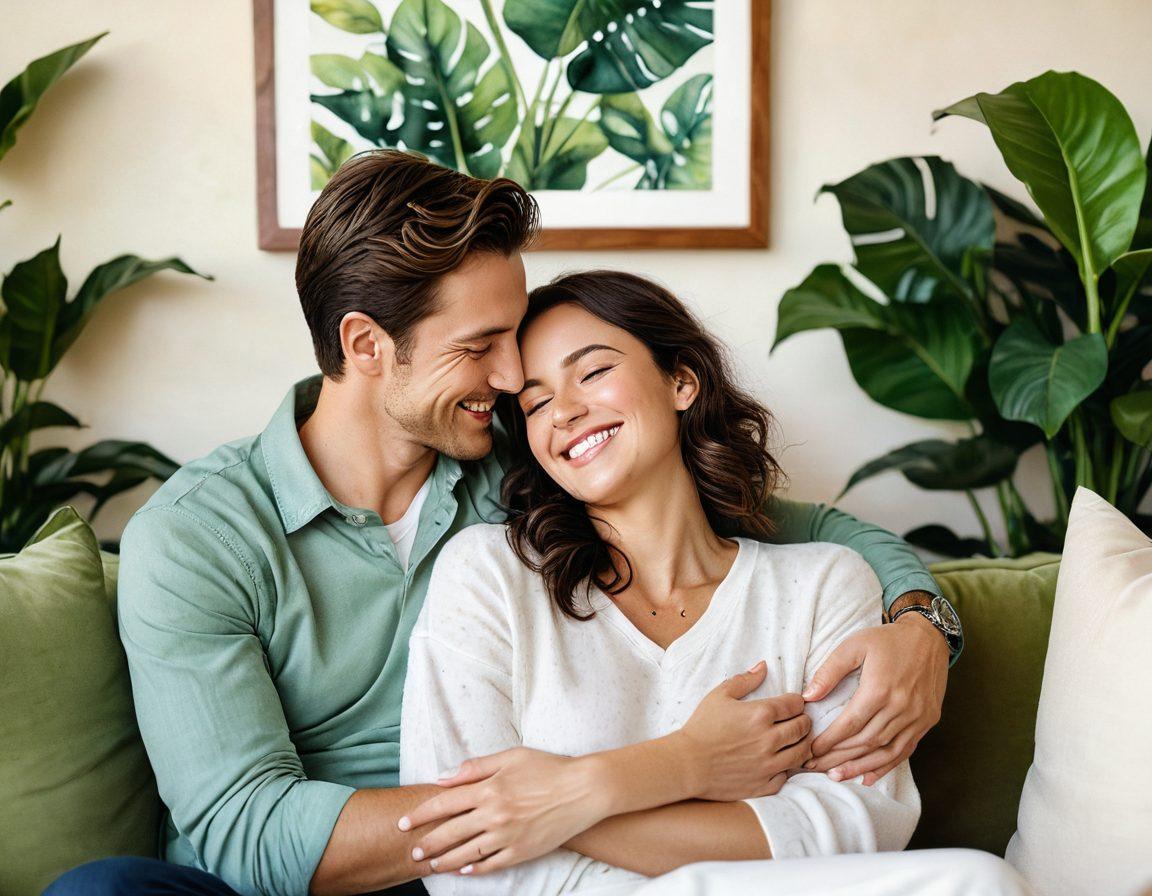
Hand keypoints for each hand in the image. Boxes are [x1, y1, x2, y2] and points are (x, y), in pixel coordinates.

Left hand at [398, 748, 604, 876]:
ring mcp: (508, 836)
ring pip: (467, 853)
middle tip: (412, 850)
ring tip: (431, 864)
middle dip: (427, 843)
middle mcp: (495, 814)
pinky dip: (475, 869)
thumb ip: (475, 767)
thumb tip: (444, 777)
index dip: (421, 814)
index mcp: (489, 788)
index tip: (404, 822)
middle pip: (450, 832)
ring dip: (445, 860)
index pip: (444, 803)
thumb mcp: (511, 757)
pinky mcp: (522, 851)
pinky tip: (464, 871)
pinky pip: (492, 864)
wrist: (584, 789)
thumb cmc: (548, 767)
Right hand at [672, 660, 812, 800]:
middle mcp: (769, 739)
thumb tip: (763, 666)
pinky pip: (787, 776)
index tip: (793, 704)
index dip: (797, 702)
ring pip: (802, 753)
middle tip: (799, 720)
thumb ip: (744, 680)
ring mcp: (768, 764)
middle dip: (804, 721)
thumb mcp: (719, 696)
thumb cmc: (701, 727)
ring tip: (795, 740)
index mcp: (760, 714)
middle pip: (803, 727)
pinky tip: (779, 761)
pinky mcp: (764, 785)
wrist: (688, 763)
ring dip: (802, 744)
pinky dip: (787, 768)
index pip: (795, 704)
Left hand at [802, 611, 947, 784]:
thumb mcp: (854, 645)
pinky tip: (868, 776)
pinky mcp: (928, 721)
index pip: (850, 724)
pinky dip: (886, 766)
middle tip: (815, 766)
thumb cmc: (887, 641)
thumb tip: (809, 696)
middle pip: (865, 741)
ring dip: (859, 766)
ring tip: (836, 776)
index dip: (829, 740)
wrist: (928, 638)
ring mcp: (917, 717)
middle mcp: (901, 707)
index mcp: (880, 688)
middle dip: (838, 757)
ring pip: (884, 750)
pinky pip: (905, 750)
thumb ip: (830, 670)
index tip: (811, 750)